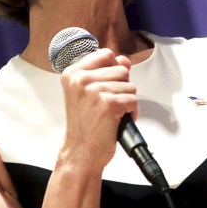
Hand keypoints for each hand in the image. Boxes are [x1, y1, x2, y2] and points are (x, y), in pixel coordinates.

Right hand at [58, 48, 137, 171]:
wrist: (80, 152)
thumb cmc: (85, 124)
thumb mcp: (89, 92)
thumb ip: (107, 72)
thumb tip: (124, 60)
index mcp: (73, 73)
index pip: (106, 54)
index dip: (113, 70)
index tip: (106, 85)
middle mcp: (81, 79)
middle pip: (122, 70)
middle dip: (122, 88)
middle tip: (107, 105)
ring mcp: (94, 91)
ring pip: (130, 85)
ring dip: (127, 101)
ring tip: (112, 114)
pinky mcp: (109, 103)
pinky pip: (133, 100)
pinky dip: (131, 112)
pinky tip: (117, 121)